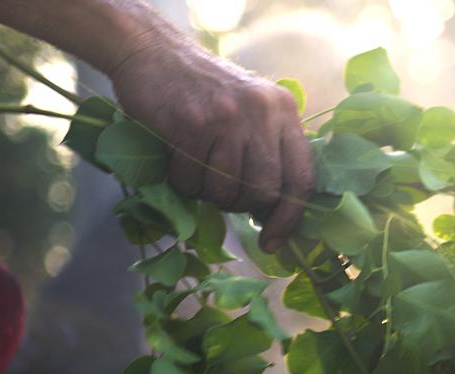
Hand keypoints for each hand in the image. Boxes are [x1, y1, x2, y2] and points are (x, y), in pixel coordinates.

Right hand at [110, 34, 313, 250]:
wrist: (153, 52)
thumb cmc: (202, 91)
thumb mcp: (251, 108)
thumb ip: (269, 149)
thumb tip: (274, 211)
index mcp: (284, 110)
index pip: (302, 178)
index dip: (289, 218)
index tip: (272, 241)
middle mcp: (262, 112)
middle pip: (264, 191)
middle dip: (240, 204)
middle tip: (221, 190)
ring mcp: (227, 117)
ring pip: (226, 191)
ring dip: (207, 193)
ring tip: (197, 169)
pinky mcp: (191, 124)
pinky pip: (191, 182)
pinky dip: (181, 182)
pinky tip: (176, 158)